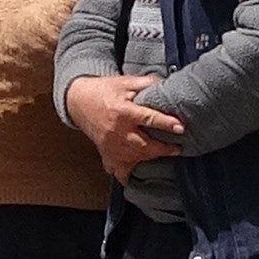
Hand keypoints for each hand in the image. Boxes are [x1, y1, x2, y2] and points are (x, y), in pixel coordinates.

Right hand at [65, 73, 184, 178]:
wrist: (78, 101)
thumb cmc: (103, 91)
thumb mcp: (125, 82)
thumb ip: (146, 83)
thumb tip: (166, 83)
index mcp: (124, 111)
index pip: (148, 118)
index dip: (166, 123)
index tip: (180, 128)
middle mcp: (118, 131)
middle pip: (144, 145)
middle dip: (163, 149)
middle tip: (177, 148)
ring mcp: (111, 145)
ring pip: (134, 159)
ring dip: (150, 159)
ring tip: (163, 155)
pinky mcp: (106, 153)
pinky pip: (116, 170)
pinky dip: (125, 176)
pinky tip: (133, 177)